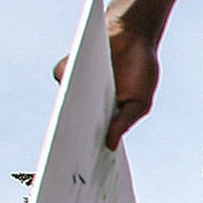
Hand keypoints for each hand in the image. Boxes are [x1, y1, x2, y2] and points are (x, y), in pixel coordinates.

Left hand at [54, 5, 159, 150]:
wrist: (135, 34)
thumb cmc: (140, 69)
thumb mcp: (140, 102)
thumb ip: (125, 122)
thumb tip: (109, 144)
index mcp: (104, 114)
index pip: (91, 136)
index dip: (87, 151)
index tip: (87, 169)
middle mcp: (84, 103)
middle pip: (72, 125)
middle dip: (74, 141)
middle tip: (74, 159)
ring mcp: (74, 87)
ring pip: (64, 107)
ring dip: (67, 119)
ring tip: (74, 133)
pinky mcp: (65, 71)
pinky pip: (61, 84)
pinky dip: (65, 93)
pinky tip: (75, 100)